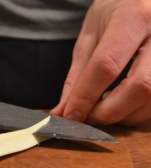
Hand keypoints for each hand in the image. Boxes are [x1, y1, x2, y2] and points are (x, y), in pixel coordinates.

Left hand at [51, 0, 150, 125]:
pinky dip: (138, 112)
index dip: (85, 97)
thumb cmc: (115, 13)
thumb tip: (62, 111)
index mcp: (134, 17)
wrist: (143, 0)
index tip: (70, 116)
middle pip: (139, 86)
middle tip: (87, 118)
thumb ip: (77, 76)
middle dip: (108, 112)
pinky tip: (123, 104)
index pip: (107, 65)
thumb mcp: (89, 36)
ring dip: (124, 115)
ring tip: (103, 108)